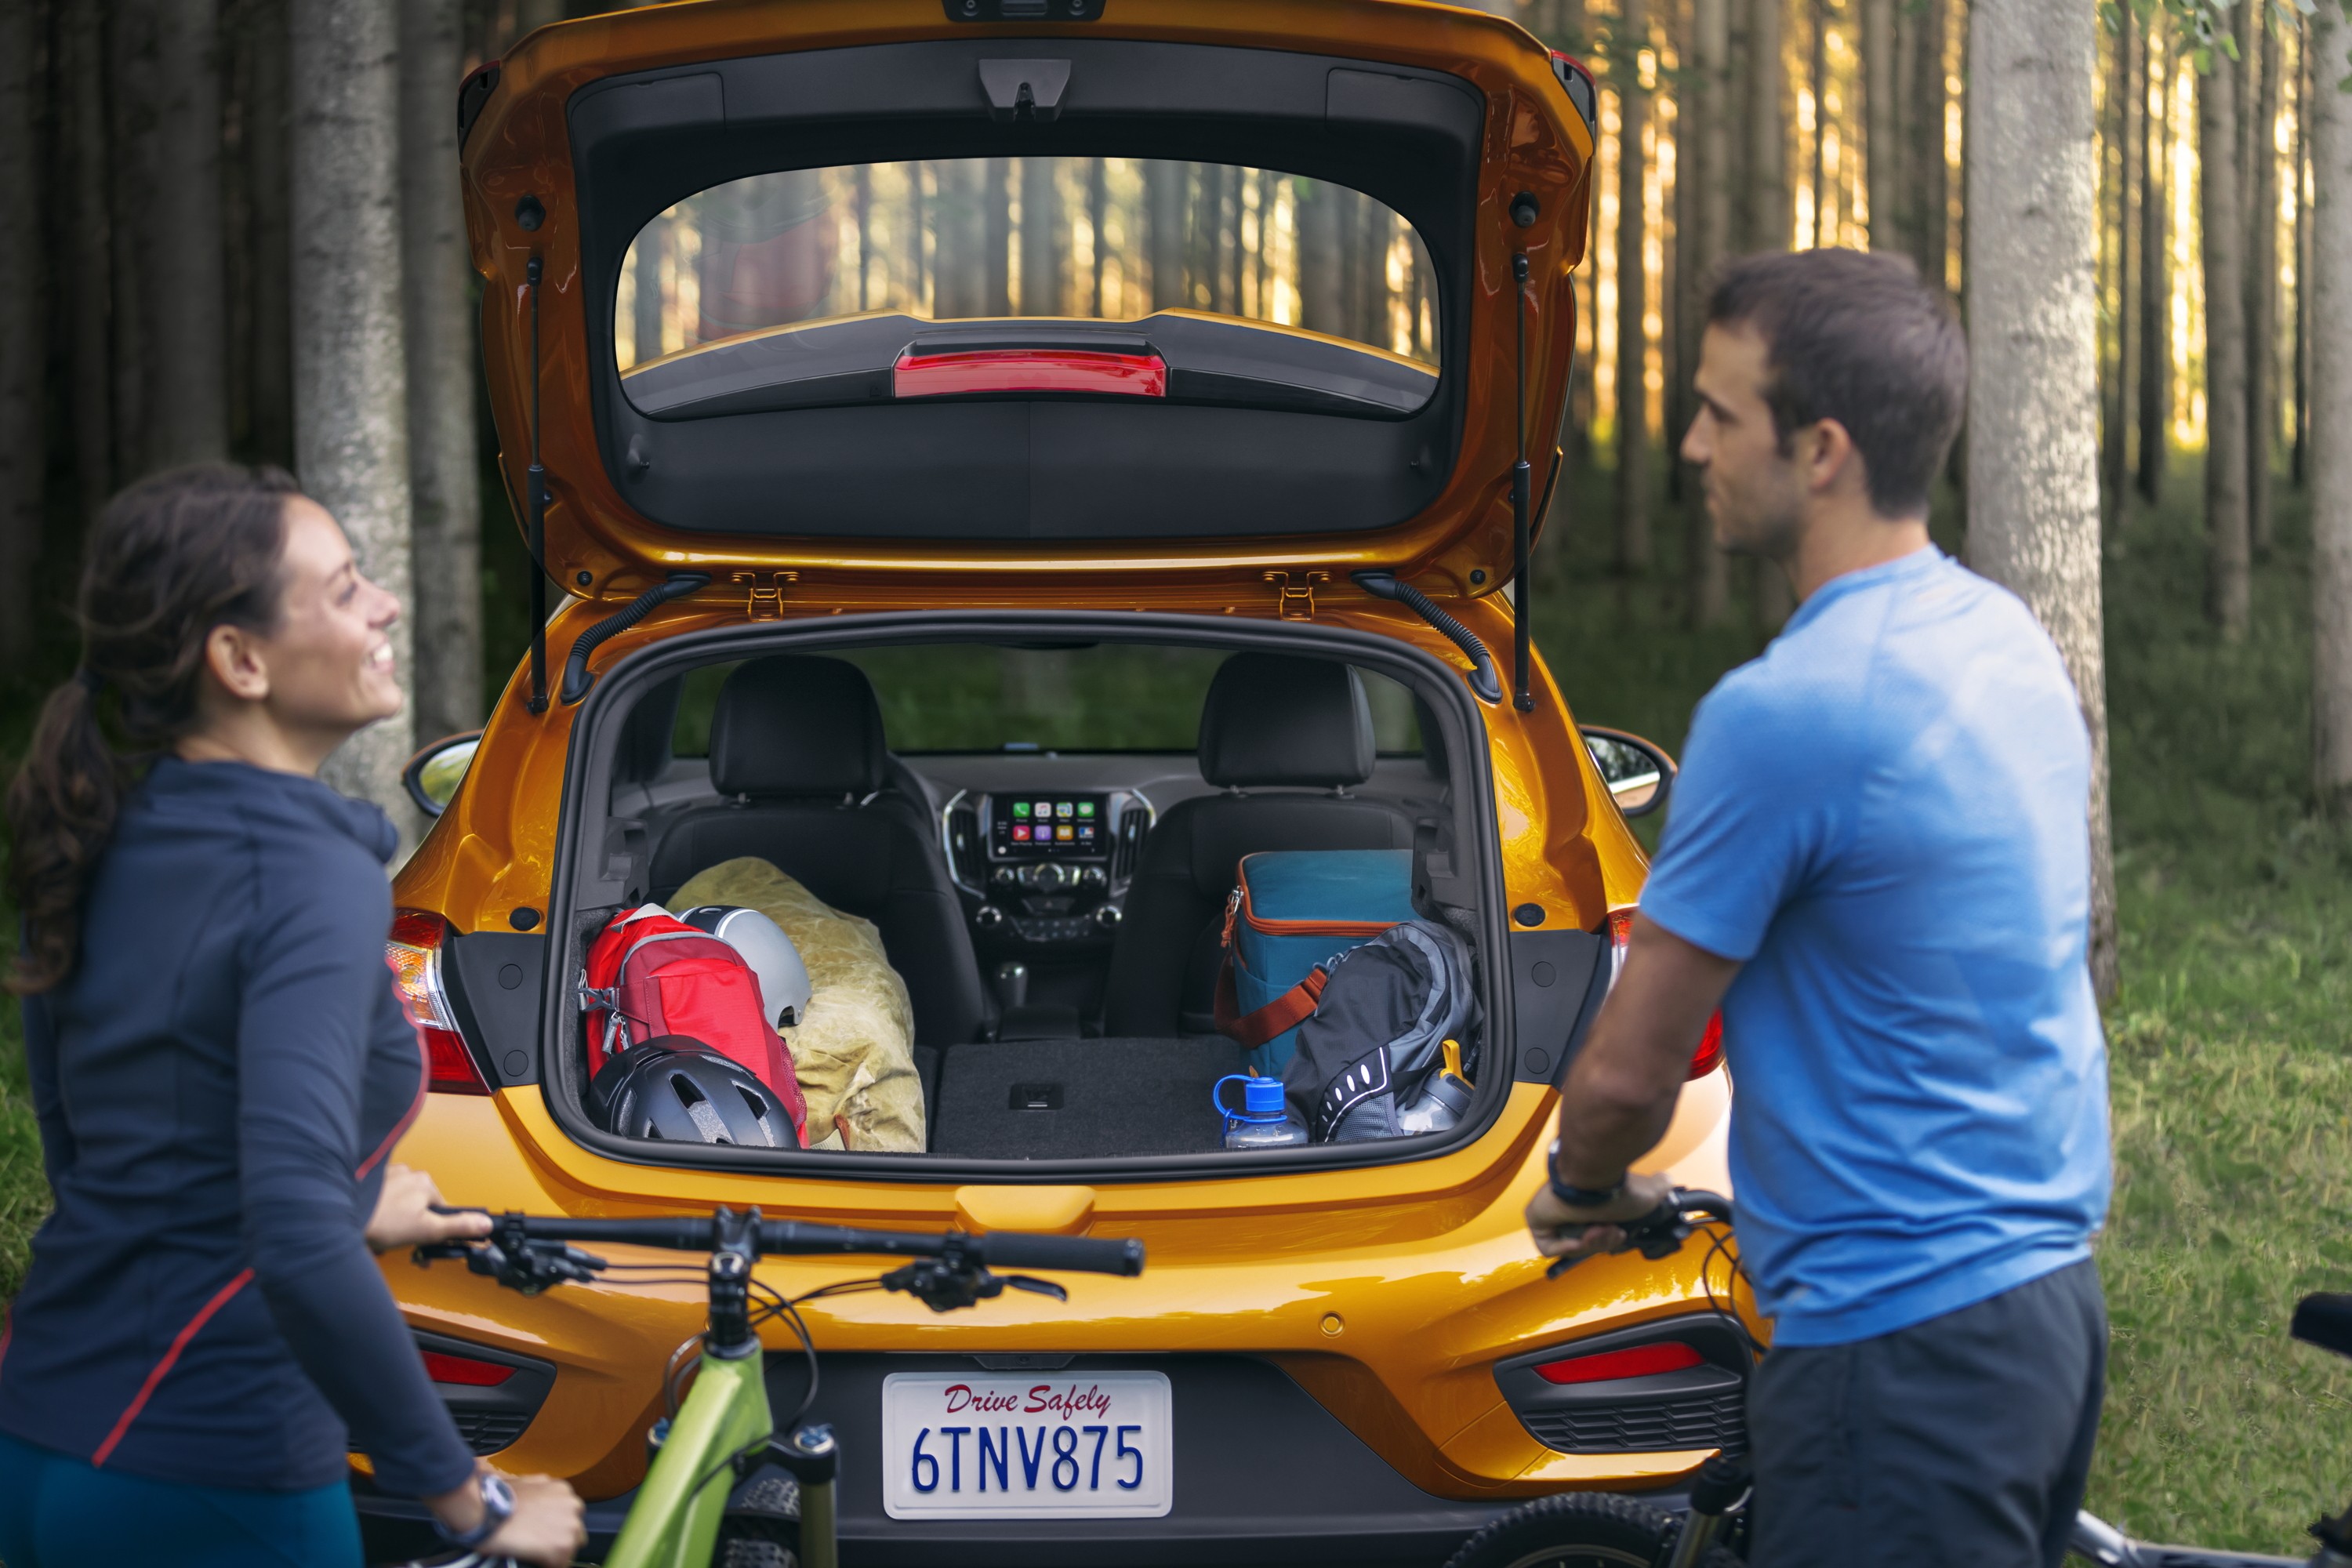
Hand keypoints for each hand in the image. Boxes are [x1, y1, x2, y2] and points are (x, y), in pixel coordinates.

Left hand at [365, 1164, 490, 1252]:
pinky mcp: (365, 1182)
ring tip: (380, 1238)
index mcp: (426, 1183)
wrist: (337, 1217)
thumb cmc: (381, 1223)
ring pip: (399, 1204)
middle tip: (398, 1245)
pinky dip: (377, 1214)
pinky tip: (370, 1226)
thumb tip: (486, 1224)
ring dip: (393, 1223)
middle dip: (411, 1229)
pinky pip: (379, 1201)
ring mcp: (385, 1176)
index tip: (425, 1246)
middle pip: (419, 1207)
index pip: (441, 1210)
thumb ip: (458, 1227)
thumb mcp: (426, 1230)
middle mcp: (407, 1173)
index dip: (435, 1232)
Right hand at [427, 1465, 585, 1567]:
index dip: (555, 1527)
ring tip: (533, 1552)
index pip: (570, 1515)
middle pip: (575, 1532)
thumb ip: (542, 1492)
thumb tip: (540, 1503)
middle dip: (559, 1539)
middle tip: (537, 1544)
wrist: (485, 1511)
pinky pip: (560, 1565)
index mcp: (564, 1490)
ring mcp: (571, 1527)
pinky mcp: (562, 1547)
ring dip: (555, 1553)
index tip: (543, 1533)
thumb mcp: (527, 1483)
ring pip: (570, 1549)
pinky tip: (532, 1560)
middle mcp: (573, 1506)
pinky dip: (547, 1565)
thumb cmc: (497, 1498)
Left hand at [1524, 1167, 1675, 1267]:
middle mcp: (1567, 1208)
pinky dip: (1568, 1245)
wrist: (1597, 1178)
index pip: (1595, 1234)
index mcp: (1589, 1205)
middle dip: (1602, 1241)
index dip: (1607, 1239)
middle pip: (1583, 1242)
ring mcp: (1549, 1212)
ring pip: (1569, 1245)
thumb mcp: (1647, 1192)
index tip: (1619, 1233)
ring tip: (1600, 1228)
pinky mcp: (1536, 1218)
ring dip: (1590, 1242)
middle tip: (1611, 1230)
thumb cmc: (1619, 1187)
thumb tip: (1668, 1182)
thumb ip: (1658, 1189)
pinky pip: (1550, 1247)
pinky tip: (1580, 1232)